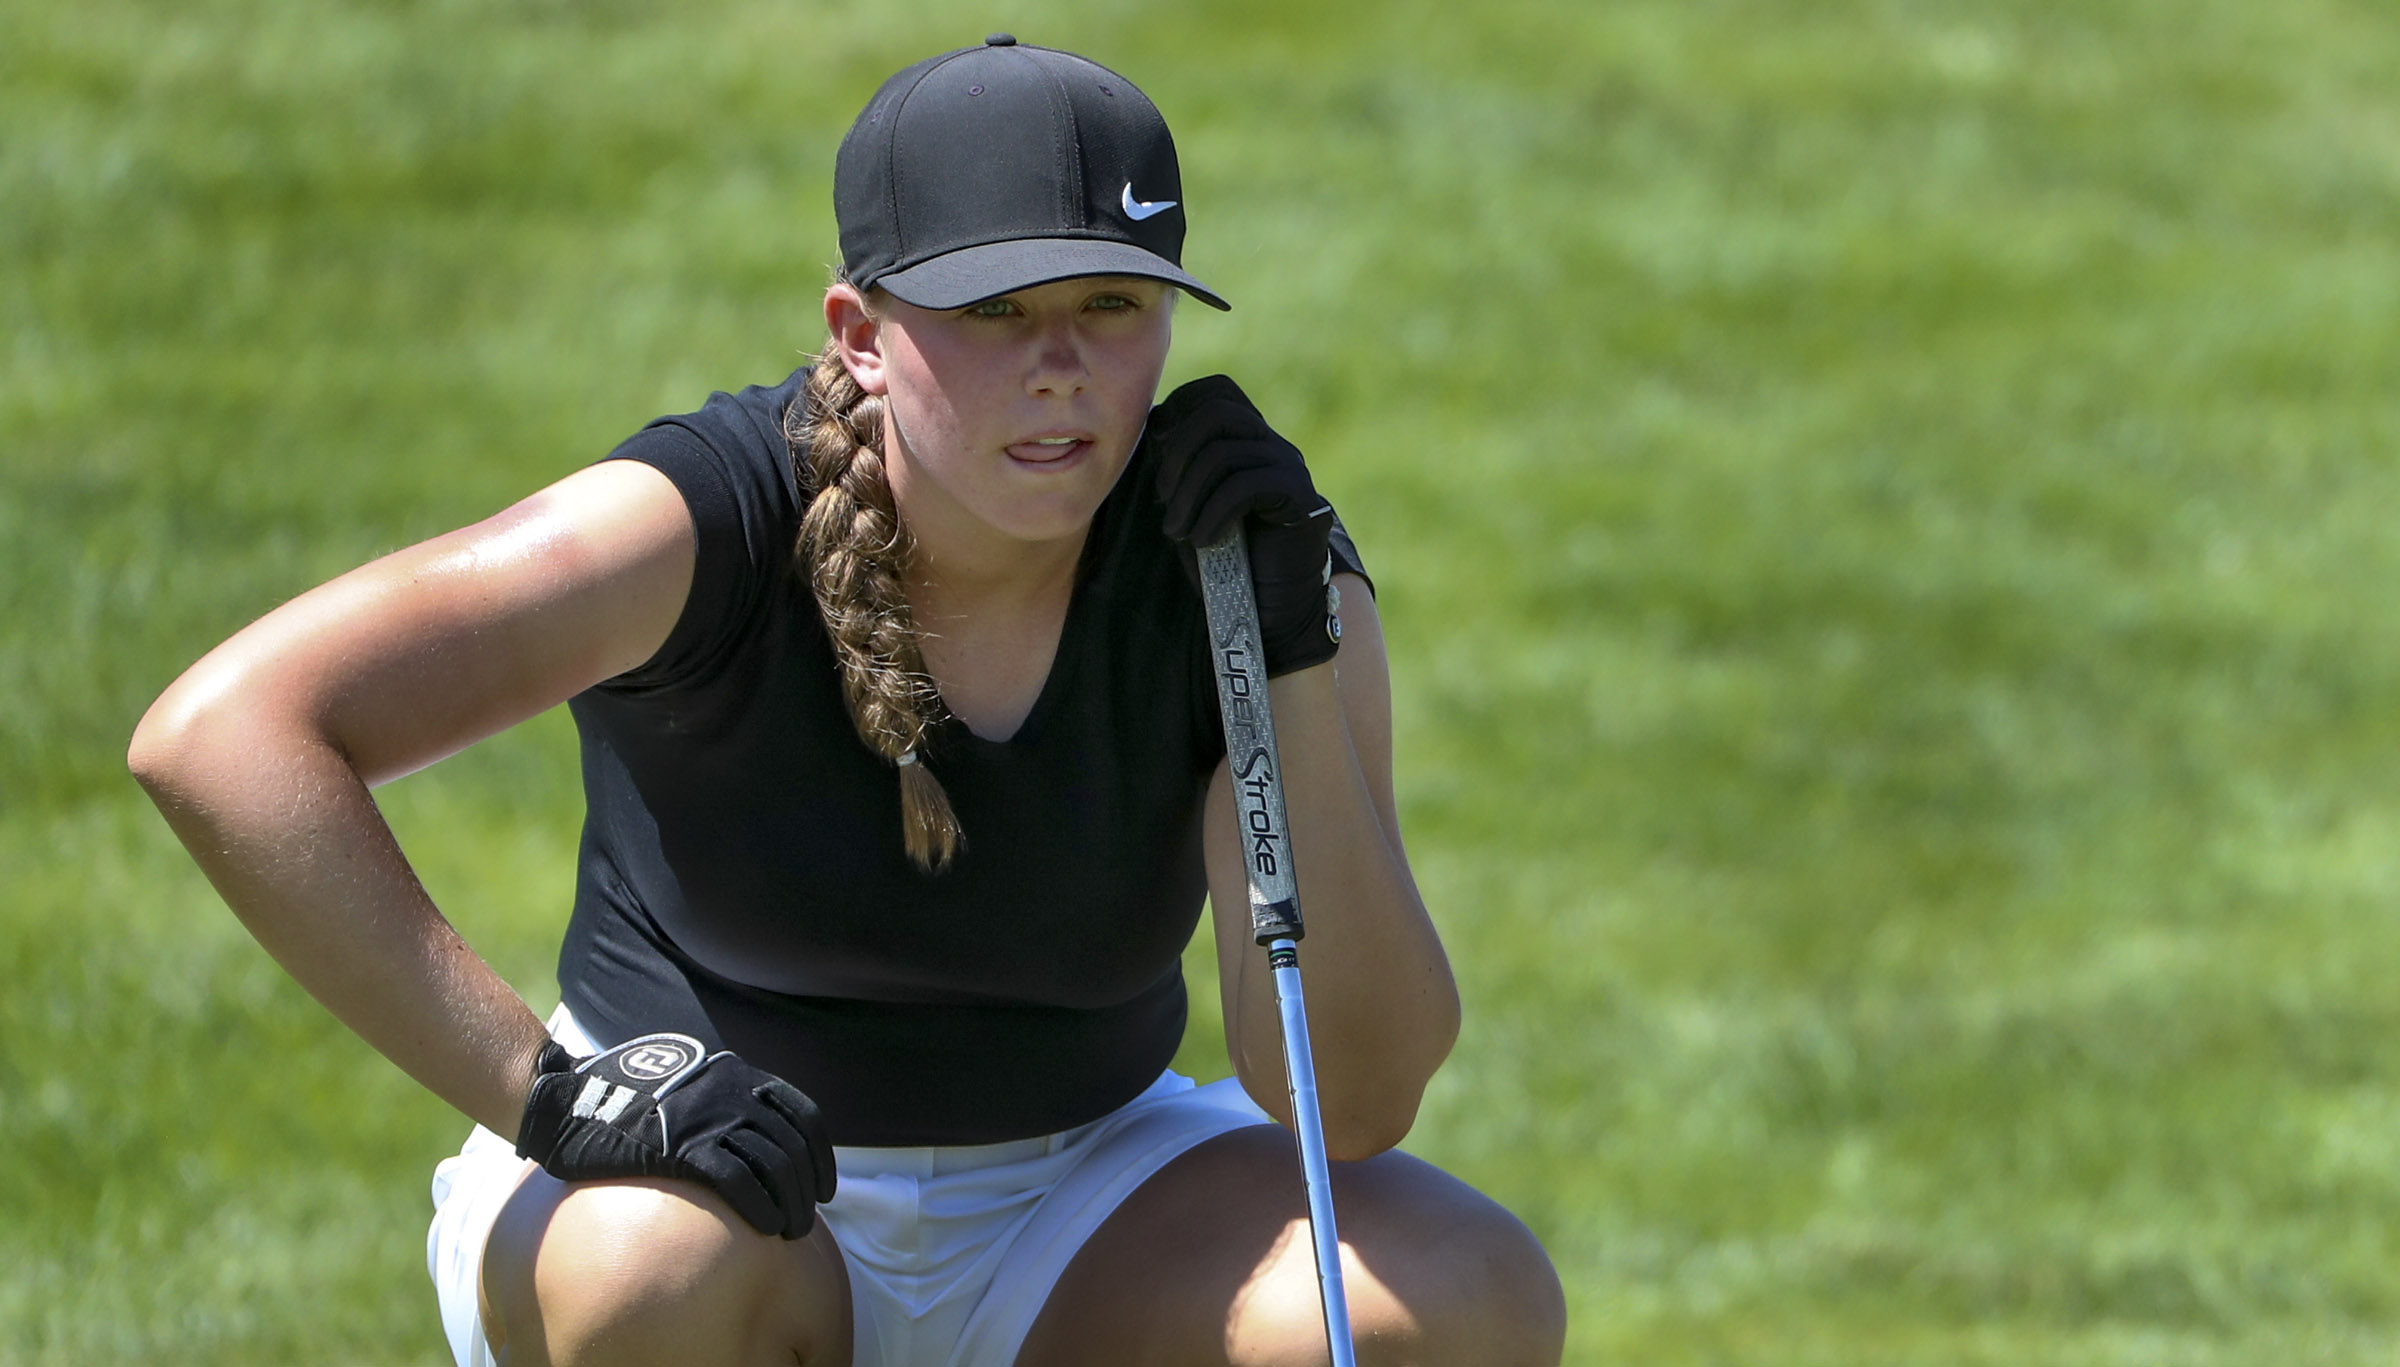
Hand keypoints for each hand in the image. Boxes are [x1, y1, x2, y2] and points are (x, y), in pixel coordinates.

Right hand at [515, 1033, 835, 1239]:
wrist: (570, 1098)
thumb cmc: (626, 1096)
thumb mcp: (688, 1078)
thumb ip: (722, 1098)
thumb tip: (751, 1134)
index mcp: (736, 1076)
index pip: (802, 1115)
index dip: (819, 1156)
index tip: (823, 1185)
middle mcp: (731, 1094)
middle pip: (792, 1147)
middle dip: (806, 1189)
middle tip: (803, 1221)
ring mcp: (708, 1119)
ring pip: (774, 1166)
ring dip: (791, 1204)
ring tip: (789, 1230)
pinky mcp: (682, 1148)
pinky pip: (739, 1181)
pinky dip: (761, 1206)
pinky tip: (765, 1226)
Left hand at [1149, 374, 1340, 676]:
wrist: (1271, 612)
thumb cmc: (1228, 563)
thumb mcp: (1192, 508)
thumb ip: (1180, 469)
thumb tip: (1156, 428)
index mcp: (1246, 442)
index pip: (1216, 390)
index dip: (1178, 412)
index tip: (1160, 460)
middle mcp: (1272, 446)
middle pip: (1217, 411)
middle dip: (1177, 455)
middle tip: (1165, 499)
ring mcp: (1289, 468)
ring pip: (1224, 452)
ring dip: (1188, 495)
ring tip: (1180, 531)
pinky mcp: (1300, 498)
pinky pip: (1246, 485)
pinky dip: (1213, 514)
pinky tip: (1206, 541)